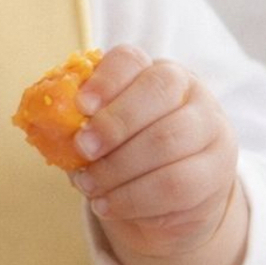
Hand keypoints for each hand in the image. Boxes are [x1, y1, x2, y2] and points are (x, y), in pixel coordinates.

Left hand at [70, 45, 247, 264]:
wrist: (172, 202)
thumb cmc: (127, 156)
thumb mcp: (103, 136)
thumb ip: (81, 126)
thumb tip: (48, 124)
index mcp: (155, 73)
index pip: (133, 60)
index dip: (106, 79)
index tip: (80, 105)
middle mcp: (191, 93)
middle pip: (158, 92)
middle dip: (113, 123)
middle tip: (82, 149)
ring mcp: (211, 130)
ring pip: (167, 141)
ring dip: (117, 168)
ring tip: (88, 185)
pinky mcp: (217, 172)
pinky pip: (176, 185)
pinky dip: (133, 198)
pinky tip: (106, 204)